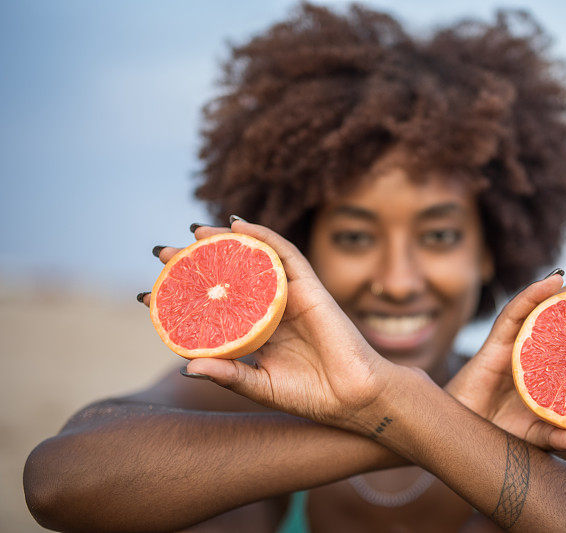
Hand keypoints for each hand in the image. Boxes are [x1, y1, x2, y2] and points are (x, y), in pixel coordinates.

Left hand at [142, 218, 393, 430]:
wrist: (353, 397)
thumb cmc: (311, 395)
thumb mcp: (259, 386)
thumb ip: (228, 375)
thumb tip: (186, 366)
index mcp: (256, 331)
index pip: (213, 307)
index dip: (182, 297)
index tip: (150, 294)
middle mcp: (270, 308)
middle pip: (229, 276)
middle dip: (195, 262)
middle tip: (163, 254)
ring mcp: (290, 295)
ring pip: (254, 259)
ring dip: (224, 241)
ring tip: (194, 232)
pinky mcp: (310, 286)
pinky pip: (285, 253)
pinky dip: (262, 235)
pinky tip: (238, 225)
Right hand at [446, 273, 565, 452]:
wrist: (457, 436)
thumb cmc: (495, 435)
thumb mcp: (536, 436)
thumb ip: (561, 436)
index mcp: (557, 374)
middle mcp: (542, 352)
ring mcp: (520, 343)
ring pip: (554, 308)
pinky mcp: (496, 340)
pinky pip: (515, 311)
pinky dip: (534, 293)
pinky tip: (555, 281)